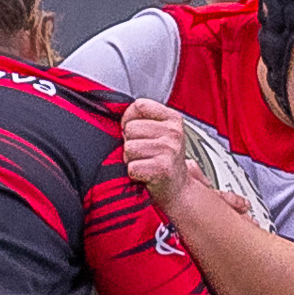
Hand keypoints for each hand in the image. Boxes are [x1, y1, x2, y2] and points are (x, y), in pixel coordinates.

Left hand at [122, 98, 201, 213]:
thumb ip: (143, 118)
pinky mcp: (162, 169)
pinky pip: (131, 167)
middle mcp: (174, 133)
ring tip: (145, 163)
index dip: (130, 118)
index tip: (137, 132)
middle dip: (130, 142)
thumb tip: (115, 113)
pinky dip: (134, 174)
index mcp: (173, 119)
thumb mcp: (160, 132)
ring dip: (131, 159)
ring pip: (128, 148)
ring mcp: (169, 150)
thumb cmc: (164, 159)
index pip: (139, 105)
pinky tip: (146, 174)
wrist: (178, 189)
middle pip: (130, 128)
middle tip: (144, 153)